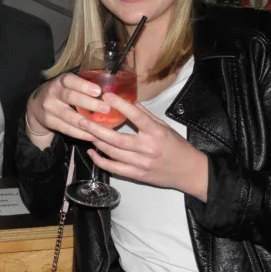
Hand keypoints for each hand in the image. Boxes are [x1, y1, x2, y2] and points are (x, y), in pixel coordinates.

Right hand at [25, 71, 109, 142]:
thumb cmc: (60, 93)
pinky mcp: (48, 121)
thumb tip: (109, 91)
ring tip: (102, 127)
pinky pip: (66, 129)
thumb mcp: (67, 85)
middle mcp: (52, 92)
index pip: (69, 80)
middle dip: (89, 103)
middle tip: (106, 108)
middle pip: (70, 97)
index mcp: (60, 81)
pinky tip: (93, 136)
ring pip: (69, 116)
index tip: (98, 91)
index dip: (83, 85)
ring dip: (87, 123)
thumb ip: (83, 87)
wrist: (36, 106)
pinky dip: (81, 134)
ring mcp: (49, 108)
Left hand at [77, 92, 208, 200]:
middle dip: (96, 129)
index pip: (136, 116)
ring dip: (96, 142)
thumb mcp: (163, 126)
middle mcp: (148, 148)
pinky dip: (100, 161)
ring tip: (84, 132)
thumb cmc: (176, 146)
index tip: (105, 96)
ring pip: (112, 153)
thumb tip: (127, 99)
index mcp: (156, 132)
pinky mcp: (137, 175)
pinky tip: (92, 152)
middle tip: (81, 120)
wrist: (189, 172)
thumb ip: (144, 114)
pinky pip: (114, 168)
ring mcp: (141, 163)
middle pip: (116, 139)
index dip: (120, 105)